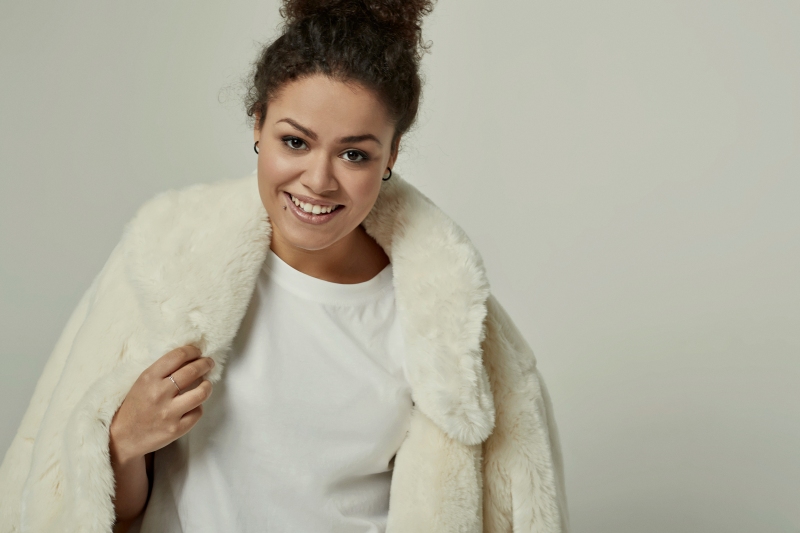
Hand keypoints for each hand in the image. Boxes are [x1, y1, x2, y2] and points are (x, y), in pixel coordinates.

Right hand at [110, 345, 214, 463]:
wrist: (122, 437)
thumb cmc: (135, 407)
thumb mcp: (142, 383)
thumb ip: (163, 371)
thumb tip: (189, 358)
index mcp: (149, 378)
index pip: (177, 356)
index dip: (192, 351)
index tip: (198, 351)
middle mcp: (160, 393)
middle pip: (192, 371)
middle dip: (205, 364)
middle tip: (208, 363)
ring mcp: (169, 412)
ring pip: (201, 393)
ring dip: (207, 386)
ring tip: (206, 384)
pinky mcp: (176, 429)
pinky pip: (197, 412)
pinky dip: (198, 407)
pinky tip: (193, 405)